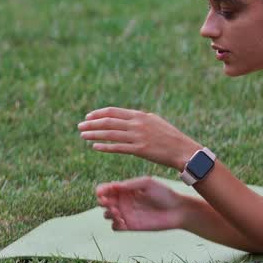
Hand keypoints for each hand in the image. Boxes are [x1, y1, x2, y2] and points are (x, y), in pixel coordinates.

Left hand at [78, 107, 197, 171]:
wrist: (182, 149)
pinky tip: (94, 147)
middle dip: (92, 124)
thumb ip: (140, 119)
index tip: (88, 117)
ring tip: (82, 136)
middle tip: (80, 126)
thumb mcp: (155, 121)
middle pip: (108, 122)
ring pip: (110, 134)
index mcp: (140, 115)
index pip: (113, 112)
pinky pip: (118, 148)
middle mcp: (137, 124)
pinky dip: (104, 147)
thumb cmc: (169, 136)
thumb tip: (127, 118)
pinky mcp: (140, 150)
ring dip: (94, 135)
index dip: (98, 114)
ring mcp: (138, 137)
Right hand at [96, 176, 187, 231]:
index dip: (101, 190)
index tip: (102, 192)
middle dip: (102, 201)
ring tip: (117, 211)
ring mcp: (126, 214)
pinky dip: (115, 224)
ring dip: (108, 213)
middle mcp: (124, 201)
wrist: (176, 210)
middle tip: (108, 202)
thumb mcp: (147, 183)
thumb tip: (112, 186)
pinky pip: (115, 227)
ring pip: (107, 214)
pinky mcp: (130, 226)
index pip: (107, 188)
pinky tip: (123, 221)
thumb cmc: (163, 193)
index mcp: (126, 188)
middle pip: (103, 201)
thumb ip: (130, 184)